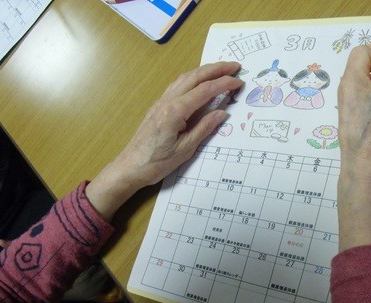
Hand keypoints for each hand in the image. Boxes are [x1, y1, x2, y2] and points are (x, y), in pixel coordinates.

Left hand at [86, 61, 243, 220]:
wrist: (130, 167)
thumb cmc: (157, 163)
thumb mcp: (185, 149)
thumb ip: (204, 128)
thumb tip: (222, 113)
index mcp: (175, 111)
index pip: (204, 91)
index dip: (223, 84)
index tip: (239, 81)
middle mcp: (167, 101)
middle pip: (194, 77)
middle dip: (216, 69)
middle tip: (235, 66)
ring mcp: (161, 102)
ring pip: (185, 78)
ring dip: (204, 71)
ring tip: (221, 69)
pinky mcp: (158, 107)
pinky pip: (178, 86)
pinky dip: (193, 79)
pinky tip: (200, 81)